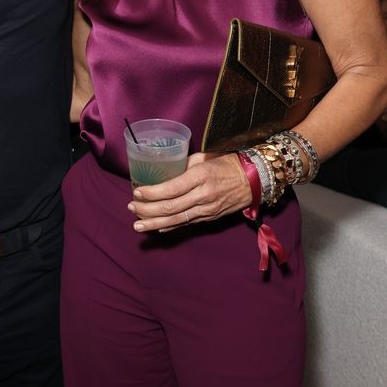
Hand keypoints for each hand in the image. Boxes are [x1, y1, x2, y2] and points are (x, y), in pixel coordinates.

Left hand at [127, 152, 250, 231]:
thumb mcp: (205, 157)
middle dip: (147, 210)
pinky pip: (186, 224)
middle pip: (169, 208)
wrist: (254, 179)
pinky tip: (157, 228)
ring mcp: (207, 210)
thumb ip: (183, 165)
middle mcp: (203, 195)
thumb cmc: (228, 163)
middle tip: (131, 208)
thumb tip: (164, 172)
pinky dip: (170, 227)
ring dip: (154, 223)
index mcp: (200, 177)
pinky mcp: (210, 218)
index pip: (170, 189)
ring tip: (137, 225)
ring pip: (176, 220)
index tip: (137, 192)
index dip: (151, 193)